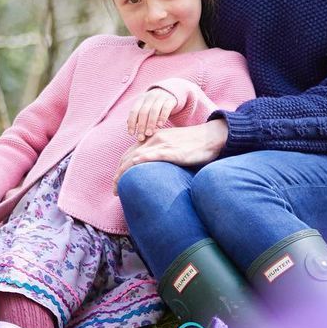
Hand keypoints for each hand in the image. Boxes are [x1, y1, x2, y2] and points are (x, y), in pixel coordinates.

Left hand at [113, 119, 228, 191]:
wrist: (212, 137)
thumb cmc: (194, 145)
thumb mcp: (173, 146)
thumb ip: (161, 154)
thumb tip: (152, 169)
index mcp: (153, 138)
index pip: (130, 153)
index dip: (120, 168)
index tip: (117, 182)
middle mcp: (155, 139)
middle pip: (129, 156)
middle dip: (118, 174)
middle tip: (115, 190)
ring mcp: (164, 144)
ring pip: (137, 157)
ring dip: (124, 172)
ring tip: (119, 188)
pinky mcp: (174, 151)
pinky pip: (155, 155)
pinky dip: (143, 159)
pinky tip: (135, 165)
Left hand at [127, 86, 177, 140]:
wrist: (169, 92)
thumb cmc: (153, 104)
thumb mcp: (144, 107)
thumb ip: (137, 117)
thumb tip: (131, 129)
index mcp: (141, 99)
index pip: (134, 111)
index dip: (131, 123)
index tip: (131, 134)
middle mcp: (150, 97)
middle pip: (143, 112)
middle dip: (141, 125)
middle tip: (141, 137)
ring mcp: (160, 97)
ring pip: (154, 110)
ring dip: (150, 123)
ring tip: (149, 133)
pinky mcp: (170, 100)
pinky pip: (166, 108)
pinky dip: (162, 117)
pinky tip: (160, 125)